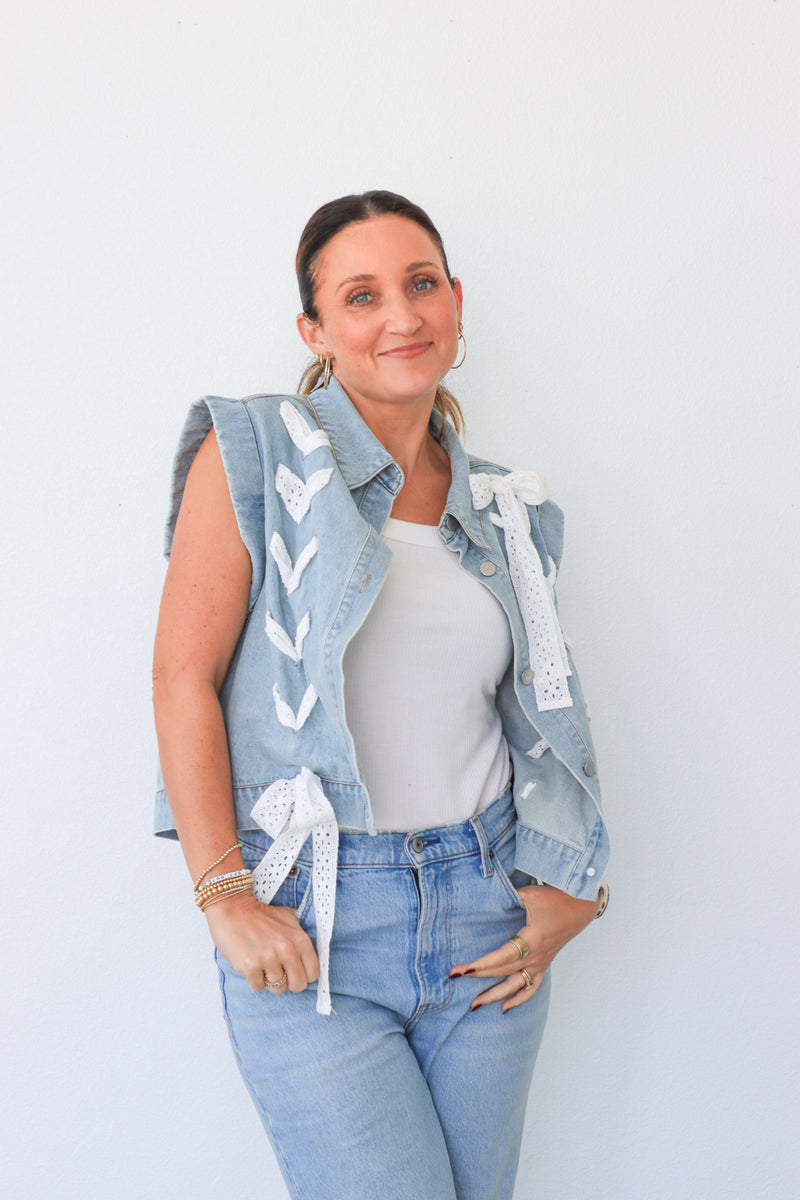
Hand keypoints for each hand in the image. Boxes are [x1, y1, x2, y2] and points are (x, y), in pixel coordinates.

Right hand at [204, 890, 319, 993]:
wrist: (233, 908)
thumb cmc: (261, 915)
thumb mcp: (288, 918)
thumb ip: (300, 938)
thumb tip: (310, 961)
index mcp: (300, 939)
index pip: (313, 974)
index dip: (304, 975)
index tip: (294, 972)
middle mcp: (287, 950)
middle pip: (298, 986)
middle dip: (289, 983)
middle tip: (279, 973)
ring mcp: (268, 959)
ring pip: (278, 989)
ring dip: (269, 980)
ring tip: (262, 965)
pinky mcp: (250, 966)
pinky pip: (258, 986)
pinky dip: (254, 979)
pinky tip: (251, 964)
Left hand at [450, 884, 596, 1011]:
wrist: (582, 905)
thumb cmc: (557, 897)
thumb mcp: (530, 894)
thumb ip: (507, 895)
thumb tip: (486, 894)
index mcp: (532, 940)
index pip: (501, 958)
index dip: (481, 965)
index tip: (462, 970)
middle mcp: (536, 957)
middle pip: (503, 972)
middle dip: (478, 977)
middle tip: (454, 978)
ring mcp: (541, 963)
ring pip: (515, 986)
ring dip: (495, 996)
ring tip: (475, 1005)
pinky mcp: (545, 963)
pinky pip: (532, 987)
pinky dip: (519, 999)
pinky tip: (505, 1007)